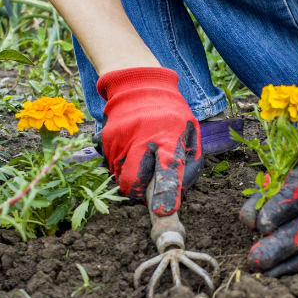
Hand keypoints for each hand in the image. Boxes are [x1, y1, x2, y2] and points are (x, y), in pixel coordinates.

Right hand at [97, 67, 202, 215]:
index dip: (164, 195)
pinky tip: (132, 152)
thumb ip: (186, 166)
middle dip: (141, 194)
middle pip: (133, 184)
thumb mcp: (189, 135)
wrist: (142, 86)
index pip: (166, 171)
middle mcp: (142, 138)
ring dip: (131, 180)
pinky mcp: (107, 139)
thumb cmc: (171, 115)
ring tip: (143, 162)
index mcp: (169, 137)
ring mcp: (121, 138)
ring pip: (120, 178)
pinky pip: (112, 166)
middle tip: (150, 190)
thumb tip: (177, 197)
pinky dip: (121, 167)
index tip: (164, 211)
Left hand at [240, 132, 297, 276]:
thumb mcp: (277, 170)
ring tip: (268, 271)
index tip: (259, 225)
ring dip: (293, 259)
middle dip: (282, 243)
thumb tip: (249, 221)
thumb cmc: (297, 165)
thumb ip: (263, 193)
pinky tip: (286, 269)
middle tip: (256, 259)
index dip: (280, 208)